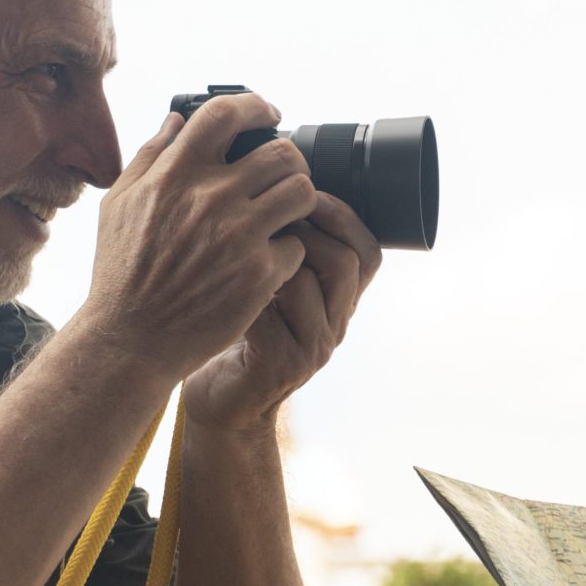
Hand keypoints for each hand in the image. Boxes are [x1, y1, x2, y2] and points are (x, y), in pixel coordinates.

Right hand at [76, 92, 319, 384]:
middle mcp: (210, 199)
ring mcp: (239, 236)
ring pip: (303, 193)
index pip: (225, 114)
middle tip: (285, 172)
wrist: (130, 339)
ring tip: (287, 211)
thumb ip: (150, 156)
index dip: (254, 106)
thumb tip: (178, 120)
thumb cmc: (122, 272)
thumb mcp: (119, 205)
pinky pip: (298, 245)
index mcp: (175, 174)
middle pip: (282, 151)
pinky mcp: (259, 274)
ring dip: (301, 198)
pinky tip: (272, 259)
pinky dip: (289, 250)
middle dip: (290, 158)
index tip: (267, 113)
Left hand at [183, 191, 383, 430]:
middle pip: (347, 262)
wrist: (226, 404)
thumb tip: (271, 181)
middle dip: (306, 228)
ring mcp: (312, 349)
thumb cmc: (242, 333)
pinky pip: (268, 316)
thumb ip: (285, 251)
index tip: (307, 188)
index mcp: (339, 301)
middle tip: (267, 212)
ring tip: (238, 244)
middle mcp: (335, 324)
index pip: (368, 251)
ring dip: (268, 256)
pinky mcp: (282, 367)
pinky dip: (241, 292)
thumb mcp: (273, 290)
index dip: (344, 216)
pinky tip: (216, 281)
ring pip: (307, 284)